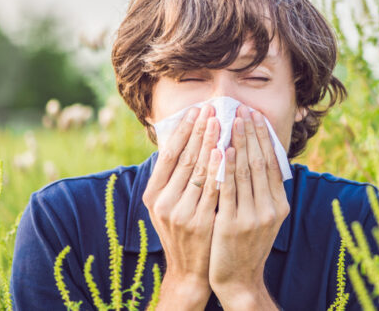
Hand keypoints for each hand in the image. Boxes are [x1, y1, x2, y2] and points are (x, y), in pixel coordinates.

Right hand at [142, 104, 222, 308]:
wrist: (189, 270)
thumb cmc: (182, 230)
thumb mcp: (168, 205)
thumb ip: (173, 177)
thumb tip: (183, 139)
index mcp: (153, 195)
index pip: (168, 154)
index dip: (183, 130)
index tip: (195, 109)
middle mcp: (163, 202)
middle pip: (184, 158)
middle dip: (199, 130)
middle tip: (211, 107)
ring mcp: (181, 213)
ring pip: (198, 170)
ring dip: (210, 142)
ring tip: (220, 121)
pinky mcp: (200, 222)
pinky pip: (212, 189)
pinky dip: (219, 169)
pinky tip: (225, 151)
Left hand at [209, 105, 289, 308]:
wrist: (238, 279)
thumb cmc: (246, 244)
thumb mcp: (263, 218)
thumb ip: (262, 192)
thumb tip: (258, 158)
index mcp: (279, 205)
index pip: (272, 163)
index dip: (264, 137)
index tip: (255, 115)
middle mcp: (270, 209)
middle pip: (260, 162)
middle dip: (251, 133)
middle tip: (243, 109)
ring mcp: (253, 217)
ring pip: (246, 171)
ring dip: (239, 142)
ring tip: (232, 120)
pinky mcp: (233, 224)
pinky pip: (229, 189)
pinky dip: (227, 167)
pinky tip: (224, 149)